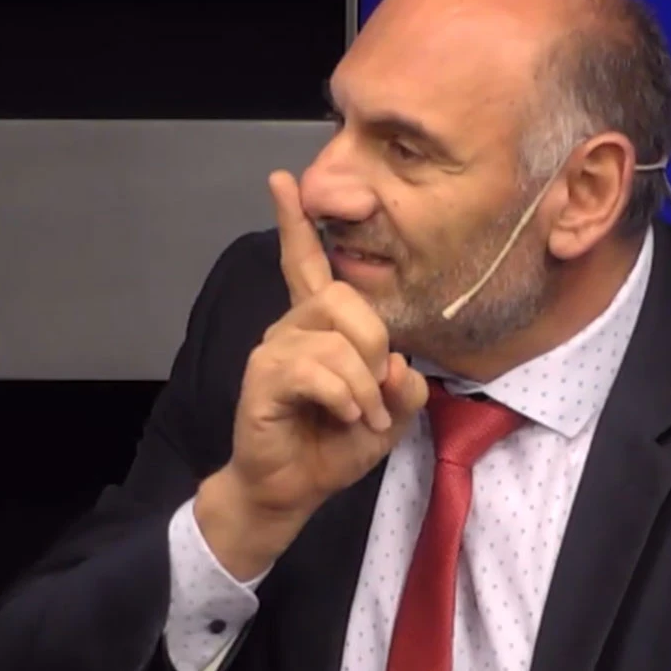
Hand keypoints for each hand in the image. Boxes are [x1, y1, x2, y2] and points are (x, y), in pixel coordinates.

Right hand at [196, 170, 427, 578]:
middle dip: (375, 348)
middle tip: (376, 392)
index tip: (283, 180)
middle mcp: (292, 327)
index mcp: (318, 326)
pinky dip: (343, 396)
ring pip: (337, 340)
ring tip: (362, 415)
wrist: (292, 489)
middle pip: (346, 299)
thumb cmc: (335, 445)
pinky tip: (346, 417)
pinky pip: (315, 370)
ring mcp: (274, 349)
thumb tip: (399, 365)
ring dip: (362, 384)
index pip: (306, 264)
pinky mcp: (263, 377)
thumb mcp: (391, 415)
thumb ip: (406, 387)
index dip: (296, 223)